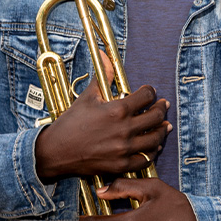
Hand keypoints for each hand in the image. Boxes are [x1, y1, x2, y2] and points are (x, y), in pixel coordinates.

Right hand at [34, 53, 170, 181]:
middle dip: (161, 108)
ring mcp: (124, 149)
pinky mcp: (121, 165)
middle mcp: (124, 129)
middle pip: (156, 117)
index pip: (146, 96)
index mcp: (118, 109)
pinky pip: (145, 160)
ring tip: (165, 126)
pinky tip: (153, 147)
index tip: (149, 92)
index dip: (150, 91)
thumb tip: (105, 56)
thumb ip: (102, 76)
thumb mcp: (87, 97)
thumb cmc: (71, 123)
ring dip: (162, 131)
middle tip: (163, 105)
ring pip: (155, 139)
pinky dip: (152, 153)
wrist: (56, 151)